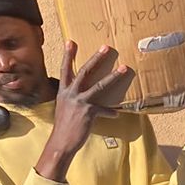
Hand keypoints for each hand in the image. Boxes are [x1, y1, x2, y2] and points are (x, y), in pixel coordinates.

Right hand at [35, 43, 133, 181]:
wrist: (60, 143)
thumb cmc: (63, 126)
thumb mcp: (63, 108)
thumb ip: (71, 99)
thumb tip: (81, 97)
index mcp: (63, 91)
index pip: (65, 69)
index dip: (68, 55)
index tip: (71, 41)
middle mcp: (71, 93)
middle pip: (84, 71)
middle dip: (96, 58)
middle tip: (105, 47)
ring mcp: (80, 102)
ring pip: (99, 85)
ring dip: (113, 76)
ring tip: (124, 68)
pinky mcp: (88, 112)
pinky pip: (104, 110)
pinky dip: (111, 112)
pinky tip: (117, 113)